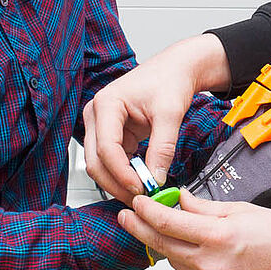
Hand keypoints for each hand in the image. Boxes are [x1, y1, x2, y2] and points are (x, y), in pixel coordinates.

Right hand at [84, 34, 228, 201]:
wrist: (175, 70)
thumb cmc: (169, 80)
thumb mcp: (170, 112)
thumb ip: (163, 146)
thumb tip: (156, 178)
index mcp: (106, 104)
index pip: (106, 148)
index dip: (122, 173)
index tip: (141, 188)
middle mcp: (97, 115)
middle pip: (95, 160)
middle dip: (116, 183)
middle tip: (140, 199)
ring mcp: (102, 126)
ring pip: (100, 165)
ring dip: (119, 182)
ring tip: (143, 193)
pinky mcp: (112, 135)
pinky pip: (112, 162)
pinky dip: (124, 175)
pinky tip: (141, 182)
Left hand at [120, 189, 270, 269]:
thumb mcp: (244, 210)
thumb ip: (207, 207)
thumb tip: (182, 200)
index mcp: (219, 236)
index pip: (169, 222)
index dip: (147, 212)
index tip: (137, 204)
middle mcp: (212, 264)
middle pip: (163, 246)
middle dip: (141, 229)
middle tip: (127, 218)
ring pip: (175, 262)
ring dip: (162, 244)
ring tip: (155, 229)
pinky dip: (184, 260)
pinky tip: (185, 248)